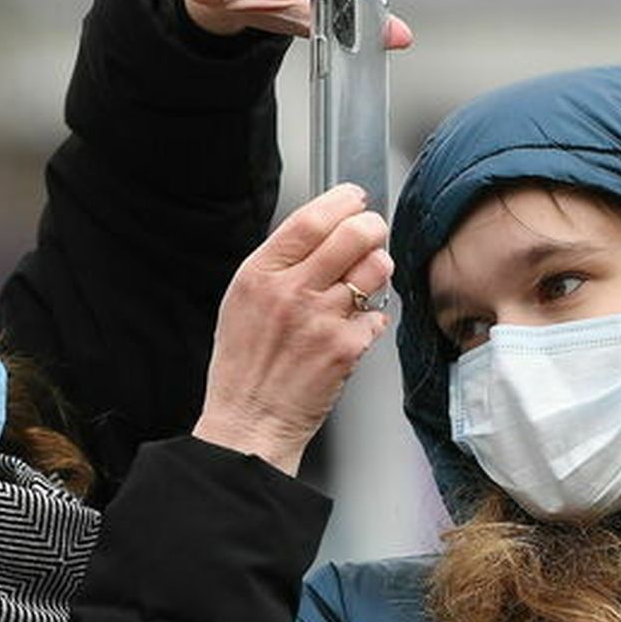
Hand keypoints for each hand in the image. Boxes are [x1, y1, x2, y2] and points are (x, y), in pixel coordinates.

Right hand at [194, 183, 394, 474]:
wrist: (248, 422)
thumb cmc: (244, 366)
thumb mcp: (242, 301)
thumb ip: (278, 266)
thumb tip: (319, 233)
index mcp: (260, 274)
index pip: (310, 219)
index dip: (341, 201)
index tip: (354, 198)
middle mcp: (291, 291)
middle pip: (352, 234)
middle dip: (372, 226)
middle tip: (373, 231)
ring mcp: (321, 319)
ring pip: (375, 269)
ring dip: (377, 269)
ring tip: (365, 282)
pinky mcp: (344, 348)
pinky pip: (378, 315)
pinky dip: (372, 319)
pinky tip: (353, 329)